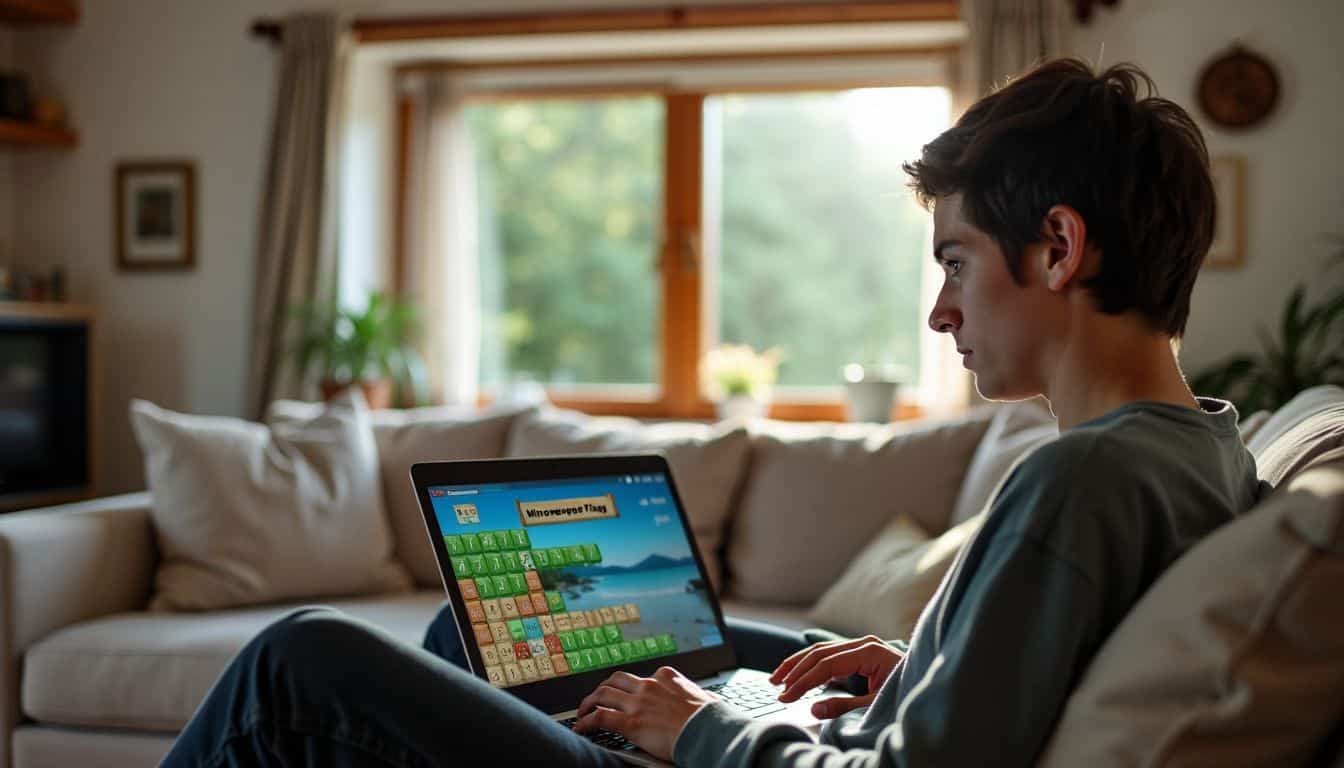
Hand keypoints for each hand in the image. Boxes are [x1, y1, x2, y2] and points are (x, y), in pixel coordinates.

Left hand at [574, 666, 717, 760]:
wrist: (709, 730)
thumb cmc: (711, 718)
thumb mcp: (705, 697)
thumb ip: (695, 696)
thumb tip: (705, 699)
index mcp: (667, 676)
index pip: (642, 676)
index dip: (631, 686)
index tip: (627, 693)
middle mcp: (649, 685)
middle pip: (616, 680)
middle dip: (604, 688)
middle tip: (597, 697)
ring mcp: (638, 702)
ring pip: (602, 694)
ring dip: (589, 702)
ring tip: (582, 711)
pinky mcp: (631, 722)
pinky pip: (600, 717)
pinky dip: (586, 722)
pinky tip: (581, 727)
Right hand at [769, 635, 904, 718]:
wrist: (930, 686)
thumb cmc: (907, 694)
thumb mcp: (876, 705)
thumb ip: (845, 706)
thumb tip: (813, 709)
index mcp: (869, 652)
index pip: (826, 664)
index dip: (803, 681)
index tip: (786, 695)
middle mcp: (864, 643)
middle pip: (820, 652)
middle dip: (796, 670)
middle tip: (776, 685)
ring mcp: (863, 646)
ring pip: (822, 650)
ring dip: (799, 664)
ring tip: (778, 677)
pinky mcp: (861, 653)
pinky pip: (831, 655)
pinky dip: (813, 664)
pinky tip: (800, 675)